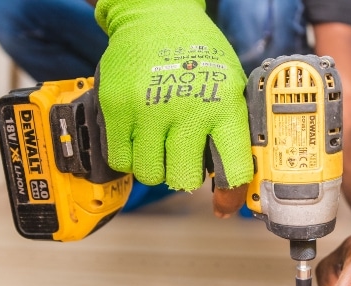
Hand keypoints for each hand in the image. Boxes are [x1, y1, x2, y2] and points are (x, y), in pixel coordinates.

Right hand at [94, 0, 252, 208]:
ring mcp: (149, 109)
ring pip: (150, 174)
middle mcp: (187, 110)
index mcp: (224, 106)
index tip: (225, 202)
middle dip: (185, 176)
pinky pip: (120, 160)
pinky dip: (130, 157)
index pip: (233, 167)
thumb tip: (232, 184)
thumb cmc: (199, 55)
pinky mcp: (116, 107)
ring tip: (160, 144)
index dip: (230, 194)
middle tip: (183, 158)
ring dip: (156, 167)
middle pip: (184, 180)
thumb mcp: (230, 86)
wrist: (157, 16)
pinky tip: (140, 138)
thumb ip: (232, 131)